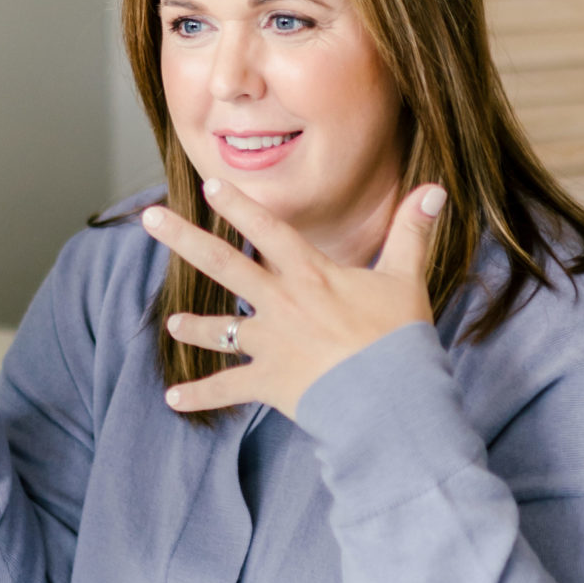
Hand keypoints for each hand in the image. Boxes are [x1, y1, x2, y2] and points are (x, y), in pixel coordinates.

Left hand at [142, 173, 445, 418]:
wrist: (389, 399)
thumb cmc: (399, 338)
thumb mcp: (406, 279)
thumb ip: (412, 232)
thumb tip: (435, 188)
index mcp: (311, 275)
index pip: (269, 230)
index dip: (239, 205)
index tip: (208, 183)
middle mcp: (281, 304)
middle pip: (223, 265)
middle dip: (183, 239)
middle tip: (148, 218)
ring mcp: (270, 344)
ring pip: (218, 330)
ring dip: (192, 326)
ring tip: (171, 324)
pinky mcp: (268, 383)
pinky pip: (226, 390)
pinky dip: (198, 396)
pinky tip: (172, 400)